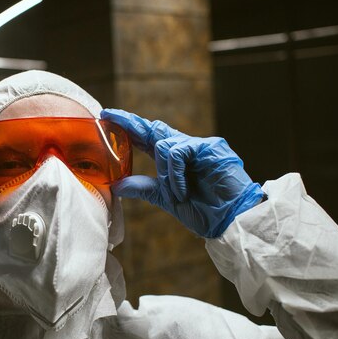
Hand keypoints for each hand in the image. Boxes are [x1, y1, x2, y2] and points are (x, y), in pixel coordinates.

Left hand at [101, 108, 264, 237]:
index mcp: (174, 160)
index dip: (128, 127)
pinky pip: (179, 152)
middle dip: (131, 123)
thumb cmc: (203, 211)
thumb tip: (117, 185)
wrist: (229, 223)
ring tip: (175, 193)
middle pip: (154, 129)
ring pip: (164, 146)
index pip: (148, 138)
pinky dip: (176, 174)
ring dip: (165, 173)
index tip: (107, 116)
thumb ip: (144, 188)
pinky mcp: (212, 147)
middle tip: (110, 115)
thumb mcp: (166, 198)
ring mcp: (200, 146)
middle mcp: (186, 148)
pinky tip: (181, 190)